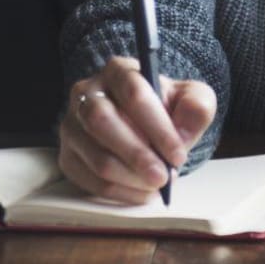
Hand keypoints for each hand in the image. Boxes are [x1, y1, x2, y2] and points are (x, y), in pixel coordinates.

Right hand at [59, 56, 216, 203]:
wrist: (147, 124)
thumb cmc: (168, 108)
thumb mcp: (191, 98)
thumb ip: (197, 106)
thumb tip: (185, 127)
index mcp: (118, 70)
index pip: (133, 93)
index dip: (156, 127)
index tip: (177, 154)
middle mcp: (87, 93)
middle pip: (103, 122)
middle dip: (138, 155)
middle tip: (163, 177)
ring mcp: (71, 125)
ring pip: (95, 155)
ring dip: (130, 177)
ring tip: (157, 184)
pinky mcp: (67, 155)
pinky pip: (87, 179)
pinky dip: (118, 191)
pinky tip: (142, 192)